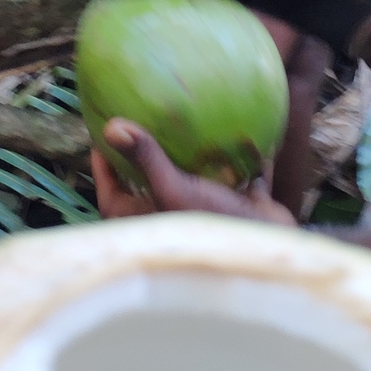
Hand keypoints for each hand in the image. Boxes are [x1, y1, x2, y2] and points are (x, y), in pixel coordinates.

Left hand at [90, 118, 296, 225]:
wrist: (269, 251)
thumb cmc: (213, 228)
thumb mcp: (174, 190)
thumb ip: (146, 158)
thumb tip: (112, 126)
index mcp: (152, 220)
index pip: (114, 194)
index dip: (104, 166)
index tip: (100, 134)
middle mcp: (178, 216)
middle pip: (155, 182)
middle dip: (150, 155)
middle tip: (142, 119)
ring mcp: (213, 212)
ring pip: (200, 179)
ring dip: (199, 155)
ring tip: (189, 119)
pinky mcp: (244, 205)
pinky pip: (243, 175)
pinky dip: (245, 156)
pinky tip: (244, 126)